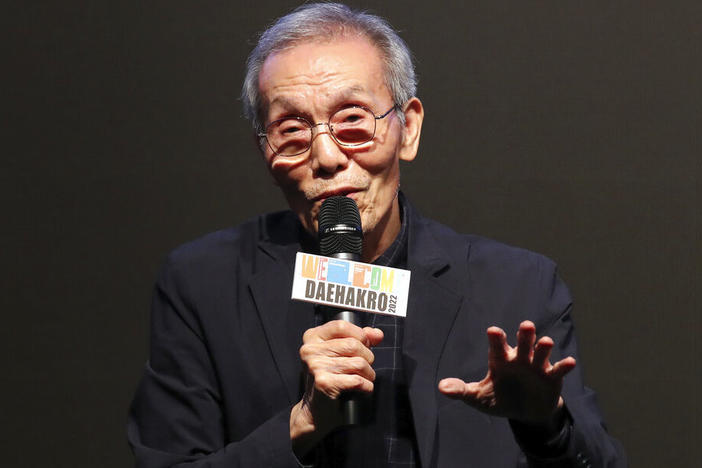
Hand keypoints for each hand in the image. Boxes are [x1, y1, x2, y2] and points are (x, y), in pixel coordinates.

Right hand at [290, 320, 382, 453]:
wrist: (315, 412)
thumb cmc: (330, 380)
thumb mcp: (341, 354)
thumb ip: (359, 339)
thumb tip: (377, 334)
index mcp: (312, 338)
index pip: (341, 325)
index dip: (359, 335)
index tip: (364, 345)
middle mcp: (310, 350)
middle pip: (353, 344)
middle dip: (367, 358)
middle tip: (363, 369)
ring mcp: (316, 366)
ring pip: (359, 363)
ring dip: (368, 374)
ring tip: (362, 380)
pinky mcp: (324, 383)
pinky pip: (358, 380)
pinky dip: (366, 386)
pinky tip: (360, 390)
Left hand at [438, 320, 575, 426]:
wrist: (525, 413)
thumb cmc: (500, 399)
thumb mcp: (479, 397)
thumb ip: (462, 391)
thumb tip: (441, 388)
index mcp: (500, 359)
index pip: (497, 346)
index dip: (496, 339)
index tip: (493, 331)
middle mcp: (519, 358)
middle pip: (522, 342)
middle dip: (524, 335)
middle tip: (526, 326)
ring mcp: (537, 366)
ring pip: (541, 352)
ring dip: (544, 346)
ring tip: (545, 343)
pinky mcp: (552, 378)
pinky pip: (559, 370)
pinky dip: (564, 366)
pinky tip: (569, 363)